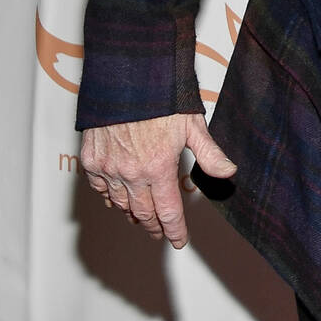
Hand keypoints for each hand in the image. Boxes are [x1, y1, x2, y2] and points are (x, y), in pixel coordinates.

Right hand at [79, 112, 235, 247]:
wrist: (124, 79)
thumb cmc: (161, 99)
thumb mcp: (192, 124)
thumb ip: (209, 153)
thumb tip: (229, 172)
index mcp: (159, 167)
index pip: (169, 211)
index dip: (175, 231)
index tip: (179, 241)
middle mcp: (131, 174)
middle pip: (144, 213)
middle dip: (154, 226)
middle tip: (161, 232)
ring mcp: (108, 169)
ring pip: (122, 204)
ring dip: (133, 214)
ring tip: (142, 218)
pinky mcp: (91, 161)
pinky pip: (101, 189)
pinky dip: (111, 198)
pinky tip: (119, 199)